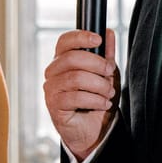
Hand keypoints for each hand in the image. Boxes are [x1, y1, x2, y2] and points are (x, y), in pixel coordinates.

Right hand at [42, 29, 118, 160]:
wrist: (91, 130)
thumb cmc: (95, 100)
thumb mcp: (104, 75)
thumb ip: (106, 55)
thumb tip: (109, 32)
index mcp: (62, 60)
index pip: (65, 41)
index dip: (81, 37)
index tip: (99, 40)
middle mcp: (53, 72)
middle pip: (72, 58)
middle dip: (97, 64)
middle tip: (110, 73)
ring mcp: (51, 89)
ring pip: (76, 78)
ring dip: (99, 85)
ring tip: (108, 93)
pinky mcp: (54, 105)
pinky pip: (76, 97)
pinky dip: (95, 100)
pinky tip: (103, 104)